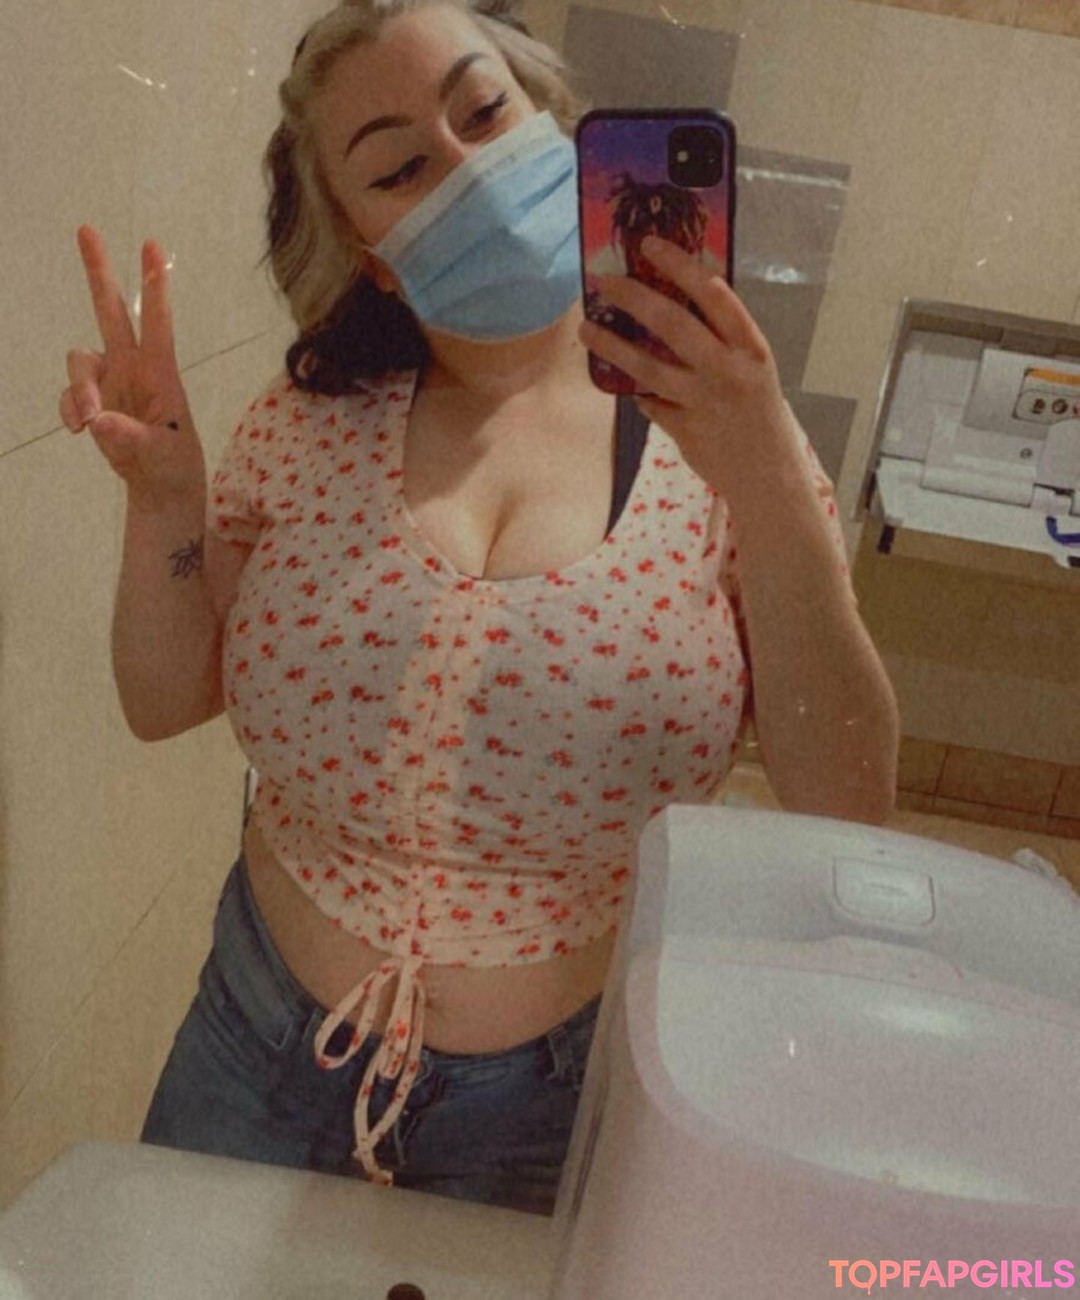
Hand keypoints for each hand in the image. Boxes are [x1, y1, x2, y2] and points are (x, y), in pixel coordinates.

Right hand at [60, 226, 204, 510]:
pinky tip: (80, 429)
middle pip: (110, 309)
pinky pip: (70, 394)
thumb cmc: (172, 463)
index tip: (153, 246)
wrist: (159, 484)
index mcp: (160, 370)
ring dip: (78, 388)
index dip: (154, 285)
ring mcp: (110, 379)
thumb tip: (99, 421)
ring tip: (87, 421)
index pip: (157, 321)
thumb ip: (130, 437)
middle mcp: (133, 365)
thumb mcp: (158, 453)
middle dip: (98, 271)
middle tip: (86, 228)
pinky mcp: (92, 398)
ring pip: (79, 359)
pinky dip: (69, 409)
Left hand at [580, 237, 791, 496]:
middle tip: (603, 282)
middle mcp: (728, 371)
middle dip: (632, 297)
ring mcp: (704, 403)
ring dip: (612, 346)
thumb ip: (723, 340)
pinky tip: (630, 386)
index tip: (648, 245)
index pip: (712, 293)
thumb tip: (674, 303)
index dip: (678, 265)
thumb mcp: (754, 369)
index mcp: (751, 347)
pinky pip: (650, 404)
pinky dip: (639, 393)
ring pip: (647, 367)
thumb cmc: (760, 414)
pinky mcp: (684, 432)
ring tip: (587, 330)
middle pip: (672, 323)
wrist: (769, 476)